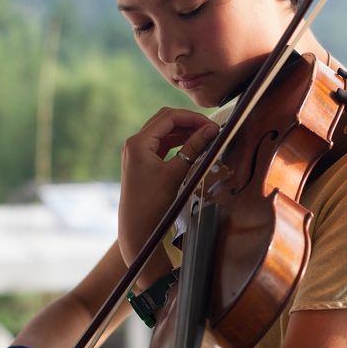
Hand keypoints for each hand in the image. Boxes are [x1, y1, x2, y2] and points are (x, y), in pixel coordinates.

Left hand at [118, 107, 219, 276]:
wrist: (137, 229)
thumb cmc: (154, 203)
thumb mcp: (176, 173)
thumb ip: (194, 148)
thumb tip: (211, 130)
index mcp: (138, 143)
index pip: (168, 118)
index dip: (192, 118)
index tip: (211, 125)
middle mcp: (134, 144)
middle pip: (165, 121)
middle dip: (188, 122)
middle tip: (210, 129)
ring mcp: (136, 153)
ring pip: (164, 132)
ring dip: (184, 132)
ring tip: (205, 137)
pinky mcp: (141, 162)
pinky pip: (161, 144)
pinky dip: (177, 142)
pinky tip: (192, 146)